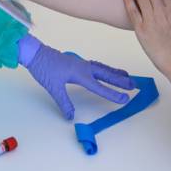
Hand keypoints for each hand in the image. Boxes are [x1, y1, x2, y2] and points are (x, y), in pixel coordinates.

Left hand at [18, 34, 134, 119]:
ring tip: (127, 76)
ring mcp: (81, 63)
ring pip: (102, 68)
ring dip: (115, 73)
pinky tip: (107, 70)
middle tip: (135, 85)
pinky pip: (96, 65)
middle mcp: (83, 67)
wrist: (35, 53)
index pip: (100, 86)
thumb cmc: (44, 68)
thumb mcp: (53, 88)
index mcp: (80, 74)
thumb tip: (71, 116)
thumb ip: (63, 103)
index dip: (113, 94)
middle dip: (120, 80)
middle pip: (106, 74)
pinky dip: (105, 68)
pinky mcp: (77, 62)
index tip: (126, 98)